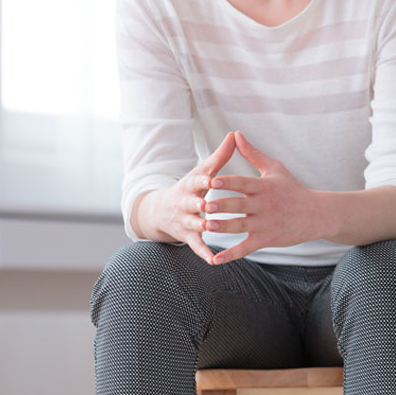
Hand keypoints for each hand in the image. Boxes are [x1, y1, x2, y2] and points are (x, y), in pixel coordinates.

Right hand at [141, 132, 235, 264]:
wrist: (160, 210)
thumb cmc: (191, 187)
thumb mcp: (202, 171)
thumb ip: (220, 155)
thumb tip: (235, 133)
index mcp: (190, 185)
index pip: (196, 181)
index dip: (204, 180)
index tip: (212, 179)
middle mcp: (185, 203)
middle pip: (191, 203)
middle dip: (199, 204)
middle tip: (208, 205)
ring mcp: (185, 220)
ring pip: (193, 224)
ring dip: (201, 226)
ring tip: (212, 227)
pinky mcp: (187, 236)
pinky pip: (196, 246)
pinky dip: (203, 253)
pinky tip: (213, 260)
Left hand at [204, 131, 317, 264]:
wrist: (316, 214)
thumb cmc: (292, 189)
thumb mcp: (275, 168)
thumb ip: (252, 153)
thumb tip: (235, 134)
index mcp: (264, 186)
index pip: (243, 183)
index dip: (228, 182)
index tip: (212, 181)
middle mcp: (264, 205)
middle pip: (240, 205)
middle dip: (223, 205)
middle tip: (205, 204)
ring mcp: (265, 223)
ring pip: (241, 226)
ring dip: (224, 227)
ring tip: (207, 226)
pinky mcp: (266, 239)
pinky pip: (246, 248)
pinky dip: (231, 254)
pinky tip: (215, 260)